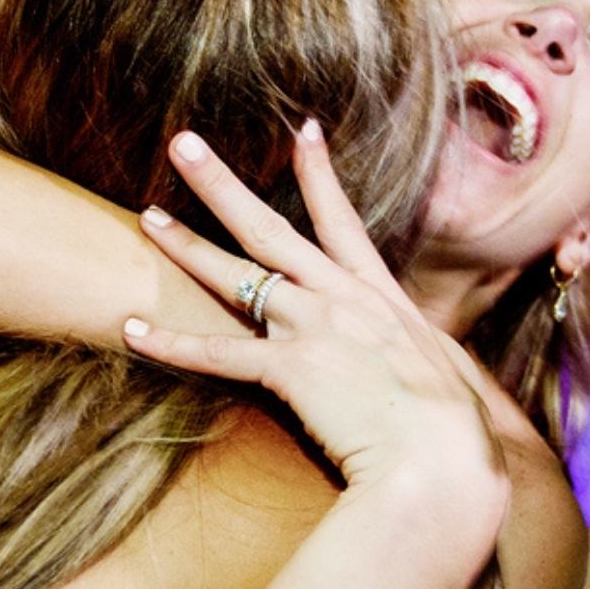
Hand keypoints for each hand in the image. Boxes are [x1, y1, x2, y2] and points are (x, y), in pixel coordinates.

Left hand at [122, 123, 508, 539]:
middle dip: (223, 184)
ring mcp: (314, 329)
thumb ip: (432, 361)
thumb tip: (439, 368)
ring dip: (186, 246)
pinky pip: (218, 353)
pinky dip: (172, 344)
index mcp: (381, 298)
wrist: (443, 456)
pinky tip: (132, 330)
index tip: (302, 132)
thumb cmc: (458, 430)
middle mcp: (342, 299)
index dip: (319, 176)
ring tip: (147, 217)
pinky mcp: (291, 369)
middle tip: (183, 144)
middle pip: (270, 229)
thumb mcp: (453, 377)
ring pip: (236, 276)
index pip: (342, 223)